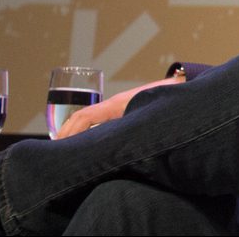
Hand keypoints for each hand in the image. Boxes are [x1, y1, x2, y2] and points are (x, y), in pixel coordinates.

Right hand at [56, 76, 182, 138]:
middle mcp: (114, 104)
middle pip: (81, 118)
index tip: (60, 147)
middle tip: (56, 153)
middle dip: (66, 133)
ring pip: (89, 119)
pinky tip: (86, 143)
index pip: (84, 117)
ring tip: (64, 150)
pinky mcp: (124, 109)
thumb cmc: (166, 99)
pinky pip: (99, 120)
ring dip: (75, 132)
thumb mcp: (144, 114)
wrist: (182, 85)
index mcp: (116, 104)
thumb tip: (112, 142)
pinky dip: (86, 129)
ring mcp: (118, 106)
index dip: (69, 131)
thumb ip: (128, 128)